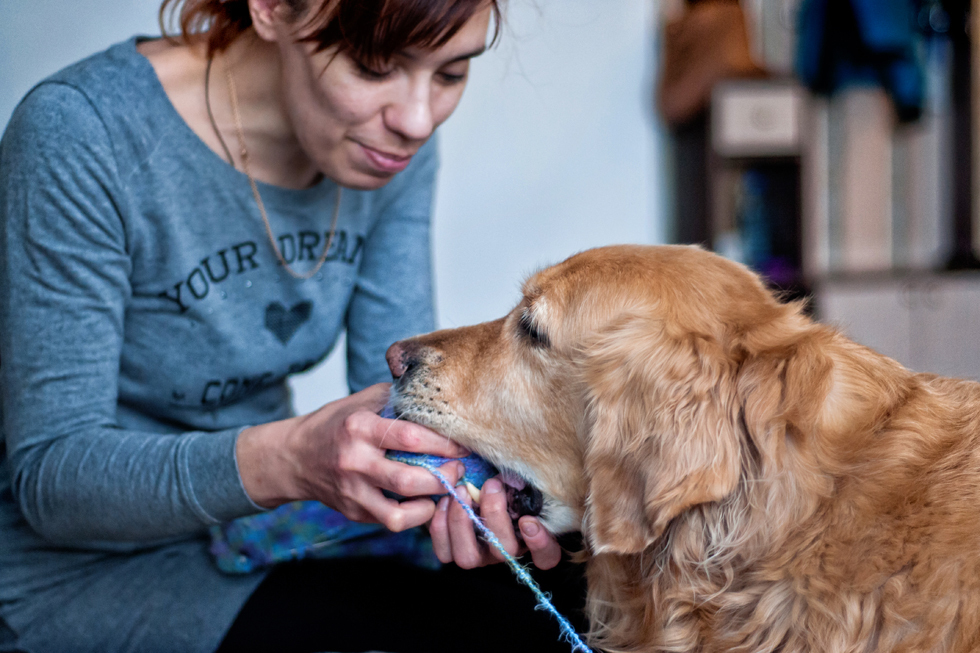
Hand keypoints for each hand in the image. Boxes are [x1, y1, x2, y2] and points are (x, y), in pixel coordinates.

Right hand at [237, 383, 467, 532]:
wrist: (295, 456)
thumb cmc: (336, 424)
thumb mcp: (362, 401)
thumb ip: (398, 400)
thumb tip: (439, 399)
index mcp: (359, 427)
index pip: (410, 437)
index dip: (443, 443)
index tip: (462, 443)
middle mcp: (354, 461)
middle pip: (408, 478)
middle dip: (443, 476)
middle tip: (460, 468)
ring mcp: (352, 491)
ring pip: (399, 510)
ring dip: (432, 501)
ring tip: (448, 488)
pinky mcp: (354, 511)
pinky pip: (391, 520)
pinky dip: (415, 516)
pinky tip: (426, 503)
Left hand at [428, 476, 562, 569]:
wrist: (468, 484)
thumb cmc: (499, 480)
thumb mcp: (514, 480)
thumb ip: (519, 483)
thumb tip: (511, 476)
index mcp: (529, 538)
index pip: (546, 555)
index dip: (540, 543)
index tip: (528, 521)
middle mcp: (504, 552)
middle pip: (503, 551)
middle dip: (494, 517)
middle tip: (490, 485)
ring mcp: (478, 556)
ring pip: (468, 558)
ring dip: (462, 522)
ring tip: (462, 491)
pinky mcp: (453, 553)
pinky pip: (444, 552)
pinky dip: (441, 526)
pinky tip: (445, 500)